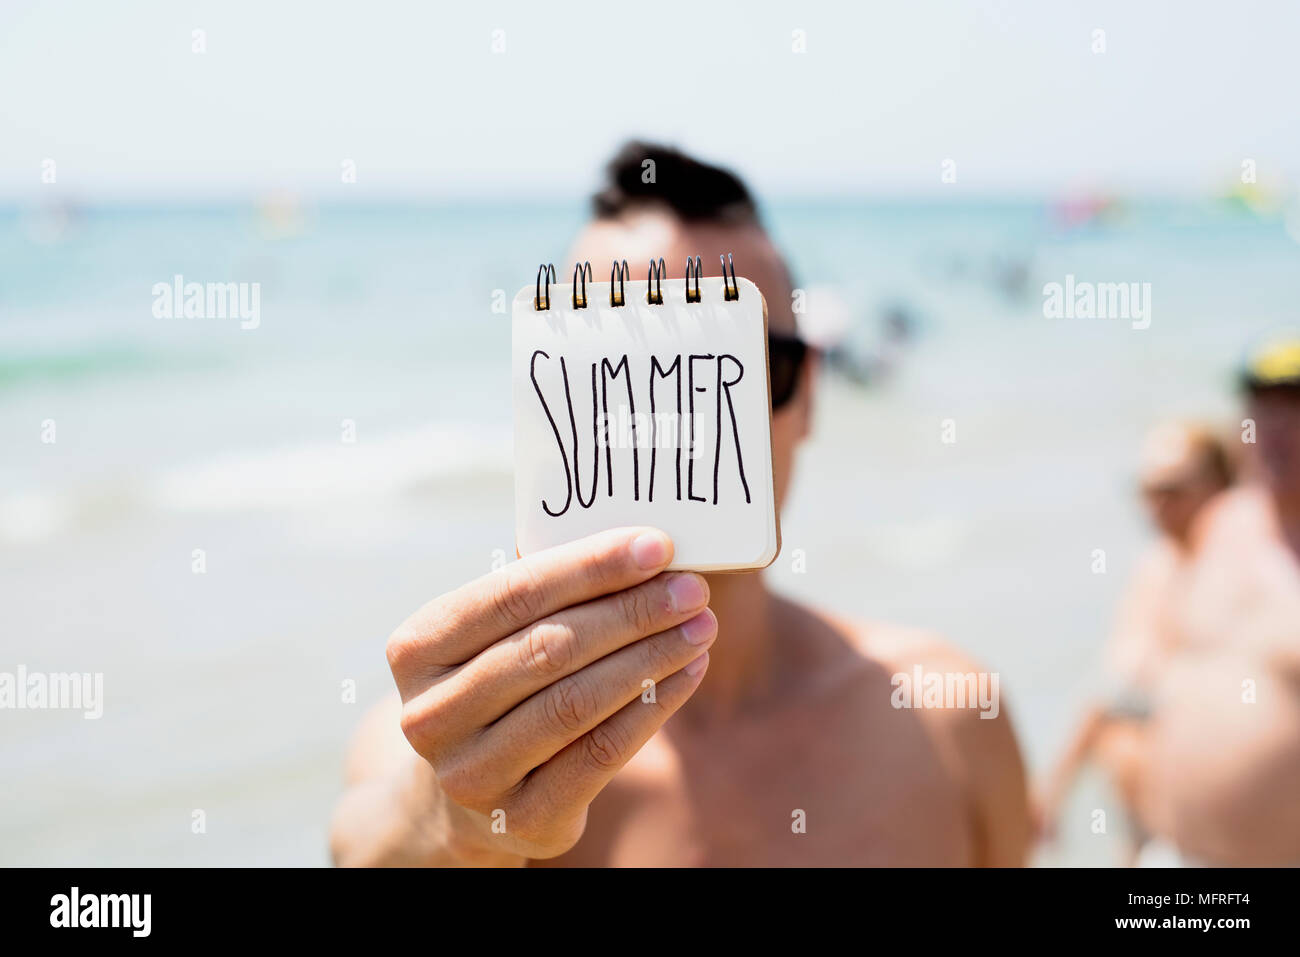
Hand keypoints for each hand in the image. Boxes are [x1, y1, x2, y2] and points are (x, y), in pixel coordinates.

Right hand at [386, 527, 714, 860]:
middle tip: (693, 589)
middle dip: (632, 612)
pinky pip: (601, 753)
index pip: (513, 594)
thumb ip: (544, 589)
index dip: (590, 566)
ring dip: (651, 657)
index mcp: (417, 648)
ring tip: (701, 627)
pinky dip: (653, 707)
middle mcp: (431, 715)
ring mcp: (471, 773)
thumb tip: (637, 542)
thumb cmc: (501, 684)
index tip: (658, 545)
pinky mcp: (523, 817)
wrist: (470, 798)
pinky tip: (689, 673)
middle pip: (549, 648)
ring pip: (577, 702)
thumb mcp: (496, 636)